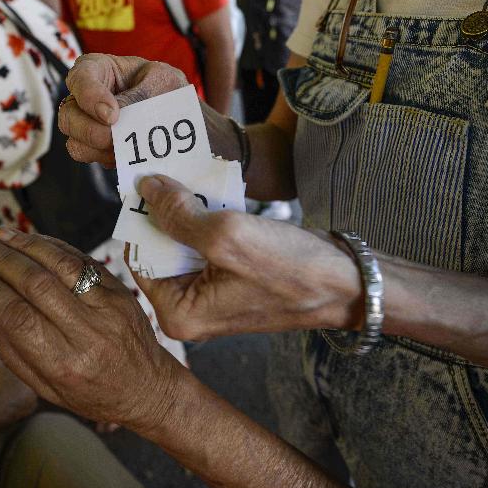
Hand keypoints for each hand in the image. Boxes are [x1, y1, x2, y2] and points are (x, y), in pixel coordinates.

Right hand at [0, 227, 183, 428]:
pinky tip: (32, 240)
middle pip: (36, 286)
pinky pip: (83, 261)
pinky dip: (54, 246)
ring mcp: (109, 309)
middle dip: (2, 263)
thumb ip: (13, 353)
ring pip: (61, 266)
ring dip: (26, 245)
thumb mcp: (47, 389)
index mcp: (65, 364)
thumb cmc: (95, 394)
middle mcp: (88, 334)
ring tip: (0, 236)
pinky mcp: (121, 291)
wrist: (150, 388)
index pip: (17, 318)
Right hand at [58, 53, 186, 164]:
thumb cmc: (166, 86)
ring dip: (101, 150)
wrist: (177, 111)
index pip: (80, 78)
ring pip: (75, 143)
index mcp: (97, 69)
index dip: (90, 97)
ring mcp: (85, 124)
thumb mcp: (161, 81)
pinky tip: (129, 154)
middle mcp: (83, 97)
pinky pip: (90, 158)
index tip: (112, 115)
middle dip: (92, 131)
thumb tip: (115, 120)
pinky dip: (108, 159)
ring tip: (128, 147)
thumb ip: (139, 96)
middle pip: (67, 117)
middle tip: (116, 137)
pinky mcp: (93, 146)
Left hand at [133, 175, 363, 340]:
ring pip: (182, 242)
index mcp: (178, 315)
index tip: (146, 180)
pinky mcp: (231, 277)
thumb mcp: (226, 236)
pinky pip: (207, 243)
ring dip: (188, 210)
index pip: (138, 257)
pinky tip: (217, 193)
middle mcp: (190, 309)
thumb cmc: (292, 270)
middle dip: (165, 212)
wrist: (349, 284)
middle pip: (158, 249)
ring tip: (195, 178)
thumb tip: (147, 188)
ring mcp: (211, 294)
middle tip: (172, 173)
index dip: (141, 217)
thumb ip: (178, 214)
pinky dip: (210, 217)